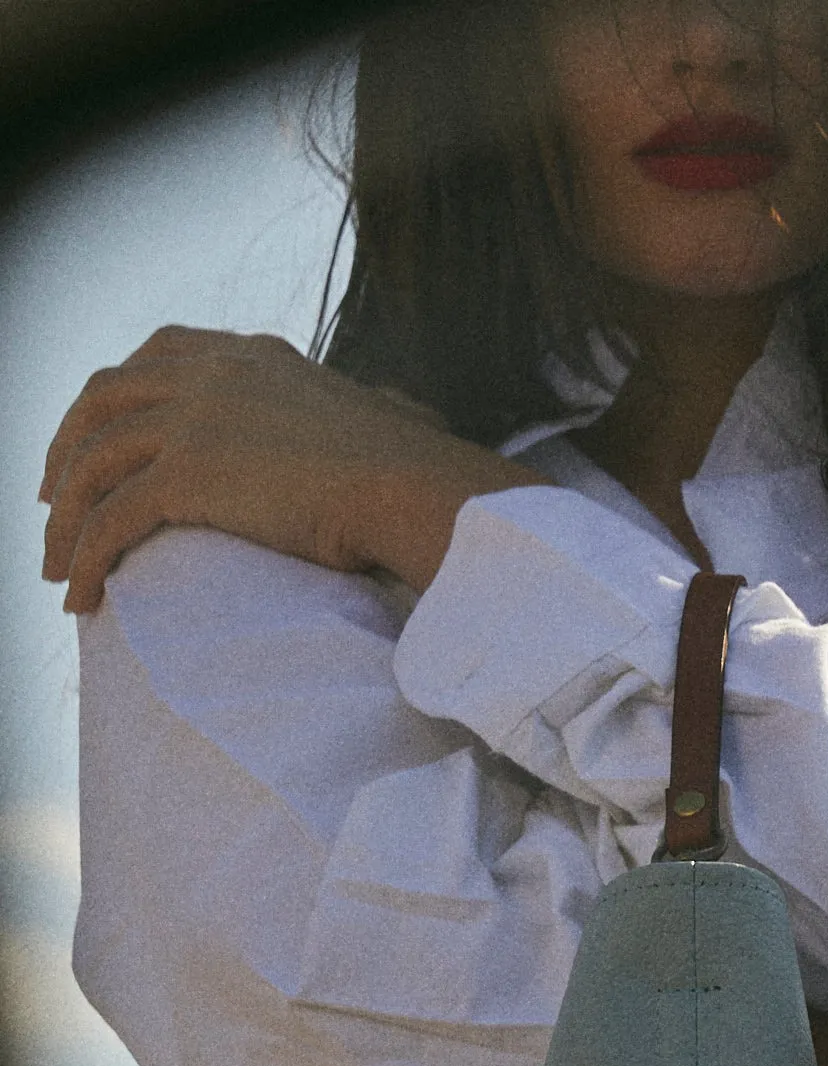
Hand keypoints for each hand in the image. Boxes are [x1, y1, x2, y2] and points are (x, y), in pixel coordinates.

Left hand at [40, 326, 542, 609]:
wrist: (411, 486)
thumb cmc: (421, 469)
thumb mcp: (392, 416)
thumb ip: (381, 408)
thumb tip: (412, 414)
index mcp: (254, 356)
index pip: (160, 353)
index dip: (118, 395)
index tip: (102, 435)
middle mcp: (211, 373)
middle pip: (103, 399)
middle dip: (67, 448)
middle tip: (54, 499)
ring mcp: (191, 419)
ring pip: (92, 464)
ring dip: (64, 519)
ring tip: (60, 568)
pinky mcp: (184, 473)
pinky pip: (108, 520)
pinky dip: (85, 560)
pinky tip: (81, 599)